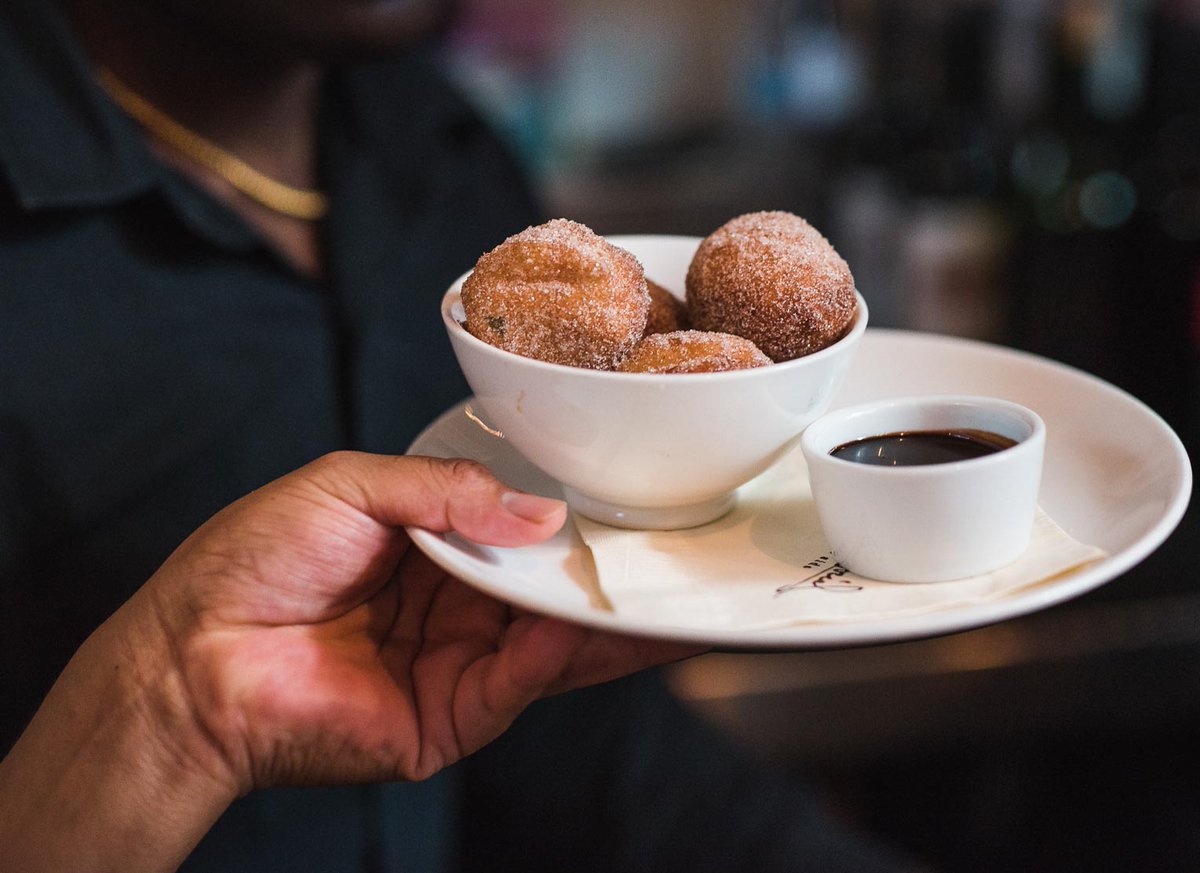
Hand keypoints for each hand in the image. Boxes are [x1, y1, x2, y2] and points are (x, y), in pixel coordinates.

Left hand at [0, 452, 701, 872]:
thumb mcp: (351, 487)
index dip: (570, 523)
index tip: (628, 506)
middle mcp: (451, 608)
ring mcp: (455, 665)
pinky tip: (592, 628)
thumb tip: (539, 514)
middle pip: (547, 591)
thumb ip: (447, 491)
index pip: (518, 535)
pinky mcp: (449, 719)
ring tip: (675, 599)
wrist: (194, 656)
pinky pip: (519, 683)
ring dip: (611, 623)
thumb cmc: (253, 562)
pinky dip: (559, 656)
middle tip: (677, 554)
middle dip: (609, 575)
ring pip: (550, 641)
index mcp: (428, 549)